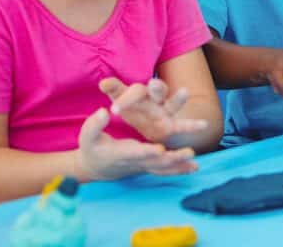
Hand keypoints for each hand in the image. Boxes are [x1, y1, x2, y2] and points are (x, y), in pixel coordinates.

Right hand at [75, 108, 197, 181]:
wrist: (96, 167)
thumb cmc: (92, 148)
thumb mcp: (87, 135)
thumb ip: (95, 124)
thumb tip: (104, 111)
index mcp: (119, 153)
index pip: (135, 153)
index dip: (146, 152)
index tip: (159, 149)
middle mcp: (135, 161)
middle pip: (155, 162)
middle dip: (172, 158)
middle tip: (189, 152)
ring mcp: (143, 165)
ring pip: (163, 168)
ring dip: (180, 165)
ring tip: (195, 163)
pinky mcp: (149, 166)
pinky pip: (165, 170)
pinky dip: (179, 170)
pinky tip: (194, 168)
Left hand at [99, 78, 207, 146]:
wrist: (144, 124)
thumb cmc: (132, 109)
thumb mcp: (120, 101)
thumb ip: (115, 91)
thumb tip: (103, 81)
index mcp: (140, 93)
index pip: (135, 91)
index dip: (126, 99)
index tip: (114, 110)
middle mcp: (156, 99)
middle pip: (158, 89)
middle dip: (157, 87)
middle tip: (153, 85)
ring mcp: (166, 111)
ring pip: (173, 102)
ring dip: (178, 98)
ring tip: (184, 92)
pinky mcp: (172, 125)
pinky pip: (183, 125)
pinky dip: (193, 125)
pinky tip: (203, 125)